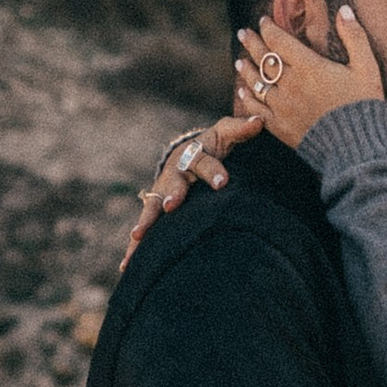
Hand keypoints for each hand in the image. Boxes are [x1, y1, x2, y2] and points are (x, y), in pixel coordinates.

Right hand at [121, 110, 262, 262]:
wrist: (186, 155)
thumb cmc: (212, 146)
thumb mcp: (224, 134)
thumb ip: (240, 130)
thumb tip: (259, 121)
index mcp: (193, 155)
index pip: (203, 160)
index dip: (212, 170)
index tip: (222, 182)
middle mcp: (174, 175)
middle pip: (172, 184)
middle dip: (172, 195)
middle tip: (172, 205)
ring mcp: (161, 194)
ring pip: (152, 208)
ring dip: (146, 221)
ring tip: (138, 236)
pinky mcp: (155, 212)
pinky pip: (145, 230)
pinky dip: (135, 247)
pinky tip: (127, 265)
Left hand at [232, 0, 386, 149]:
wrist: (354, 149)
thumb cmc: (363, 106)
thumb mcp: (367, 68)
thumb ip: (355, 37)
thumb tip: (344, 10)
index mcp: (309, 67)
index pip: (280, 41)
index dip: (269, 29)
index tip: (263, 21)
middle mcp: (290, 84)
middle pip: (264, 59)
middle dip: (252, 43)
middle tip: (243, 33)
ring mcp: (282, 106)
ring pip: (256, 83)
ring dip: (247, 69)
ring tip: (239, 60)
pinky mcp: (279, 127)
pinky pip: (256, 109)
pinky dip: (247, 98)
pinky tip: (243, 92)